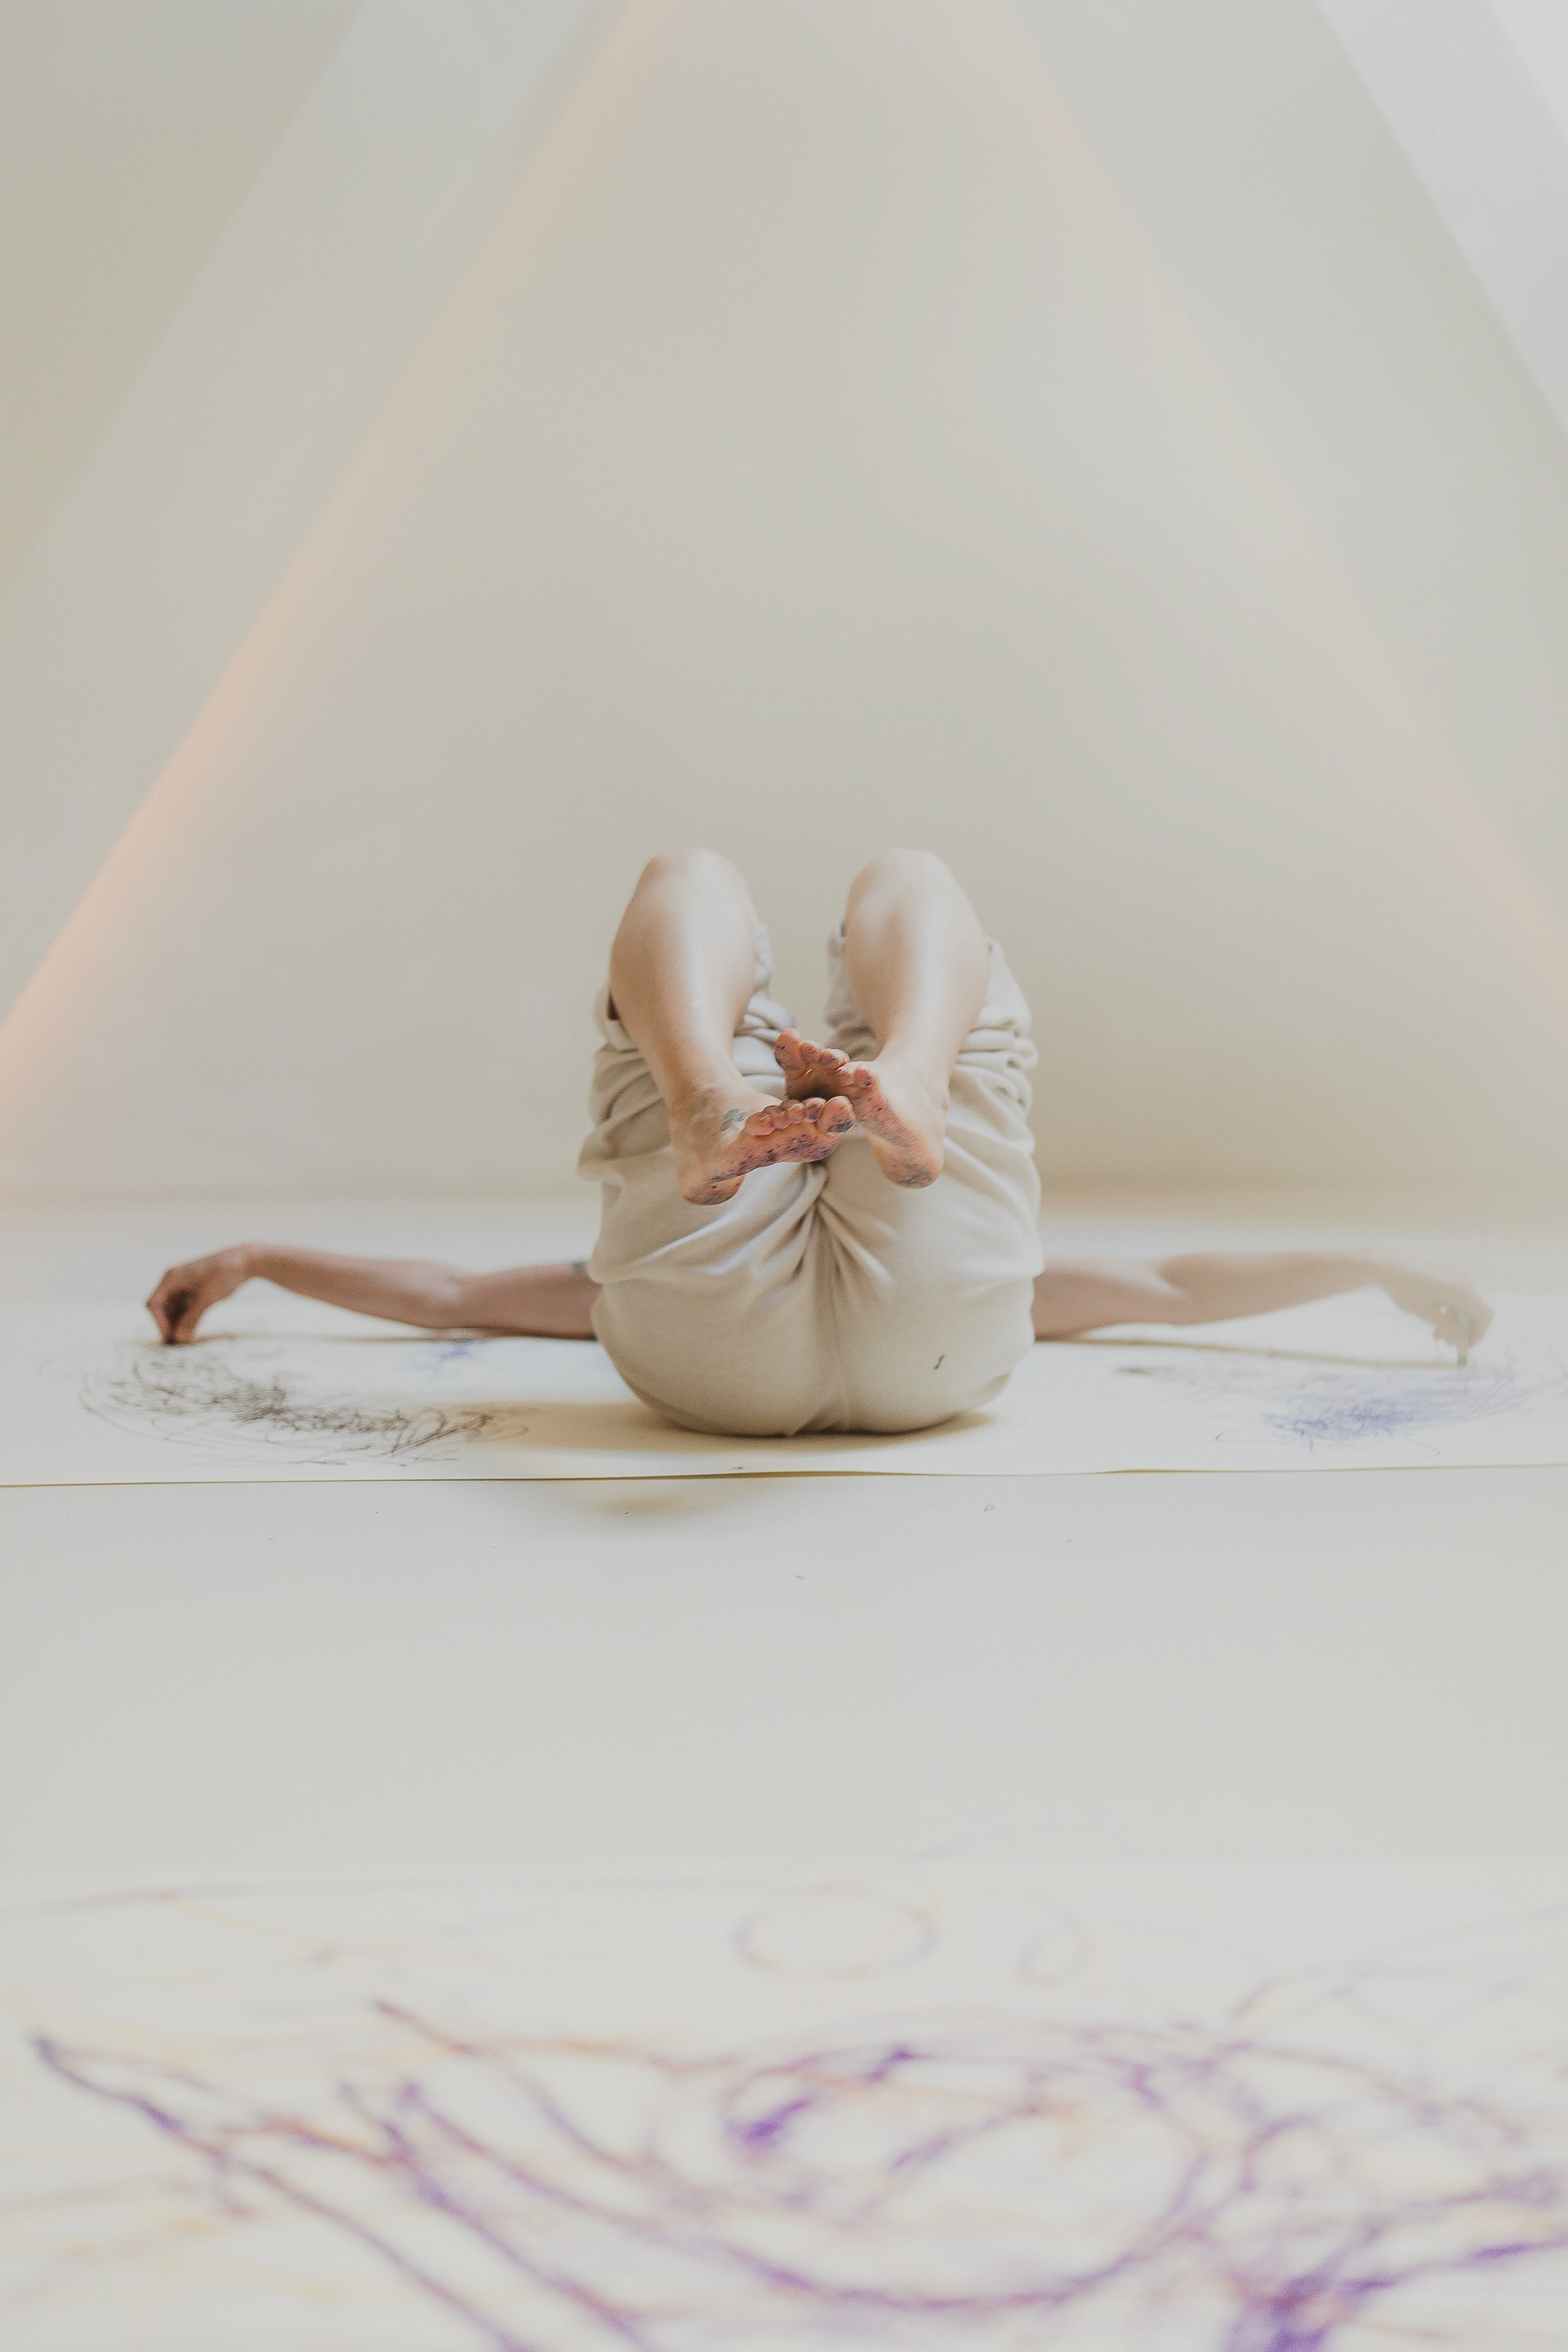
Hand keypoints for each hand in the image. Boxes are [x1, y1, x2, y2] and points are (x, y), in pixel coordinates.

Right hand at [146, 1247, 255, 1343]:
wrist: (245, 1261)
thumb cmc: (224, 1273)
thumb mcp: (207, 1299)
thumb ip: (192, 1319)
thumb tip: (179, 1337)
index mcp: (172, 1278)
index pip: (155, 1303)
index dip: (160, 1322)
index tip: (171, 1336)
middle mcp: (175, 1280)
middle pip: (163, 1307)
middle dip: (168, 1324)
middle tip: (178, 1342)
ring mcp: (185, 1284)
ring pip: (174, 1308)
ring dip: (178, 1322)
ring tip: (186, 1338)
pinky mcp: (195, 1289)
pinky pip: (185, 1306)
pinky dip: (187, 1317)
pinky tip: (193, 1329)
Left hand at [1376, 1260, 1492, 1360]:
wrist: (1385, 1265)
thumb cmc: (1404, 1289)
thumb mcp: (1426, 1313)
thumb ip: (1448, 1329)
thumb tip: (1464, 1346)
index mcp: (1462, 1290)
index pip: (1484, 1316)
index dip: (1478, 1334)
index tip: (1464, 1347)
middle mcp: (1463, 1281)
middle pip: (1475, 1310)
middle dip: (1464, 1330)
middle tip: (1447, 1344)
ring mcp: (1455, 1276)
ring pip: (1465, 1304)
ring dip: (1455, 1321)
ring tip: (1437, 1335)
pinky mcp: (1446, 1274)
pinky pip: (1456, 1296)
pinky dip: (1450, 1310)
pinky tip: (1435, 1318)